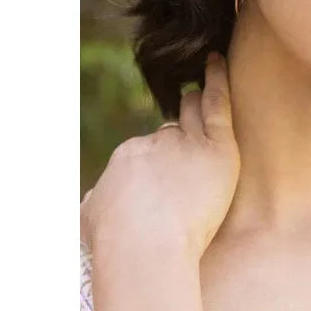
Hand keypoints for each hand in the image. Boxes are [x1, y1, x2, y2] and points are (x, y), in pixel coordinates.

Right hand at [81, 52, 239, 261]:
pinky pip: (218, 105)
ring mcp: (187, 142)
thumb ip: (99, 203)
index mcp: (128, 157)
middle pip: (171, 132)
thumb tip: (96, 201)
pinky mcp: (217, 148)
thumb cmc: (117, 246)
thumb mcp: (93, 218)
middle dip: (176, 139)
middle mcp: (155, 142)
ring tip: (199, 95)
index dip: (158, 166)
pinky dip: (217, 80)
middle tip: (187, 143)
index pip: (149, 153)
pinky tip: (216, 61)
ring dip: (194, 106)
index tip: (164, 184)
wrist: (144, 249)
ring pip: (192, 113)